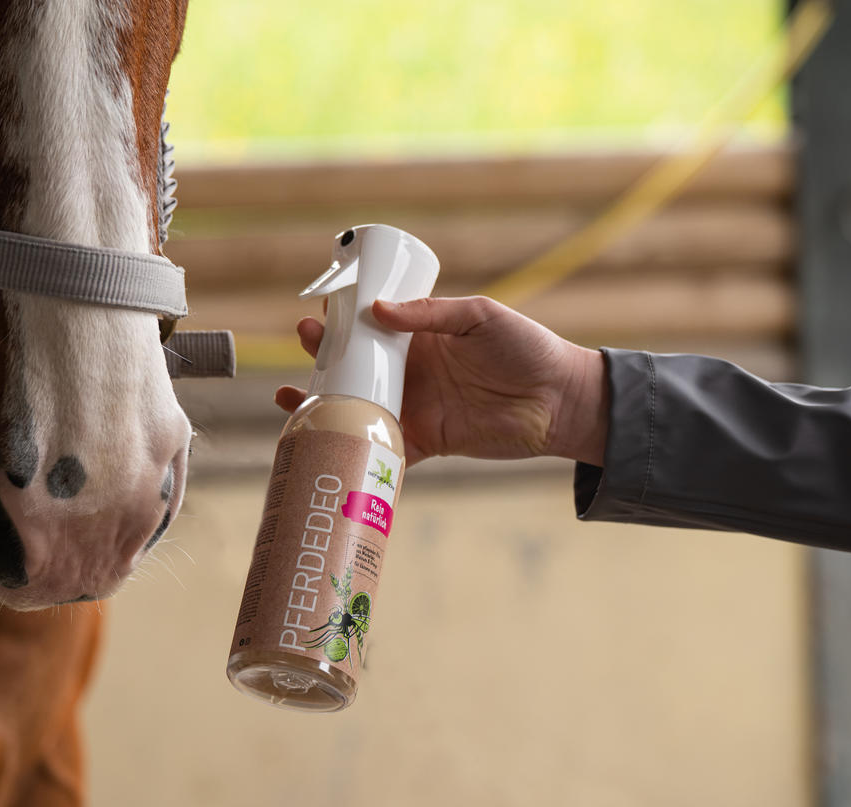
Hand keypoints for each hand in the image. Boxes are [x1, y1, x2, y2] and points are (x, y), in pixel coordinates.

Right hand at [275, 297, 608, 466]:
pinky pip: (382, 448)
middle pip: (354, 365)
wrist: (560, 400)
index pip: (371, 326)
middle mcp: (411, 373)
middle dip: (322, 355)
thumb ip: (432, 313)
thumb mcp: (480, 316)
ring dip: (323, 402)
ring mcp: (415, 408)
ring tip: (290, 396)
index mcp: (421, 338)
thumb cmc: (527, 348)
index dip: (343, 320)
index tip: (319, 311)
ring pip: (358, 407)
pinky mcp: (425, 442)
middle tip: (305, 341)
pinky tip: (324, 445)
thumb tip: (379, 311)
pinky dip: (354, 451)